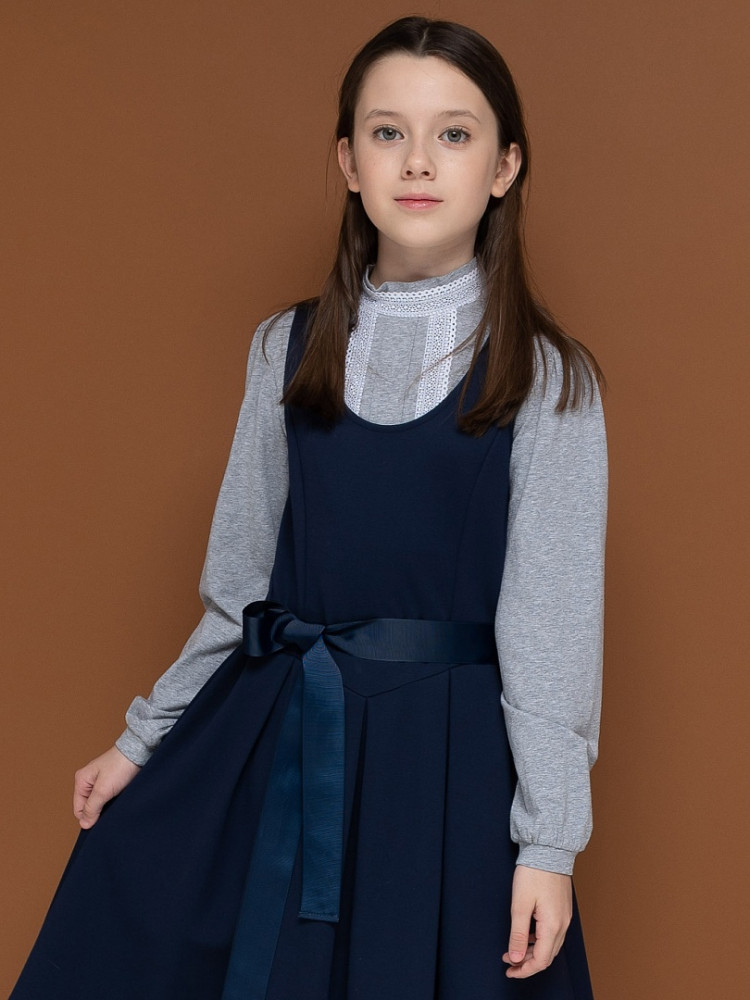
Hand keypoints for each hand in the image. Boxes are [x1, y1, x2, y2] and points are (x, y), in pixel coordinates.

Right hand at [73, 745, 140, 828]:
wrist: (140, 751)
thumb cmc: (120, 766)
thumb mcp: (103, 790)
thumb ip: (92, 808)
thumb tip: (84, 824)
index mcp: (81, 780)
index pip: (79, 810)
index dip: (89, 817)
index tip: (102, 818)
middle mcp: (89, 781)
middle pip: (89, 806)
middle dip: (99, 811)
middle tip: (111, 809)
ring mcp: (101, 781)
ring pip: (100, 803)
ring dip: (107, 806)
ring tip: (117, 803)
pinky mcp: (112, 782)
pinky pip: (109, 797)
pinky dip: (114, 801)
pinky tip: (121, 799)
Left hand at [502, 864, 572, 978]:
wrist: (549, 850)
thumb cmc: (534, 873)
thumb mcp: (520, 904)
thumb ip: (518, 933)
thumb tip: (515, 958)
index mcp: (553, 926)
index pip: (540, 960)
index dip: (524, 970)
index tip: (509, 970)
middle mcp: (562, 925)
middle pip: (547, 956)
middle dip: (527, 962)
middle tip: (508, 961)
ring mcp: (564, 917)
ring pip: (550, 946)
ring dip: (532, 951)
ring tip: (514, 948)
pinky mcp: (562, 909)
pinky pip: (553, 933)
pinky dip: (539, 940)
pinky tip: (527, 934)